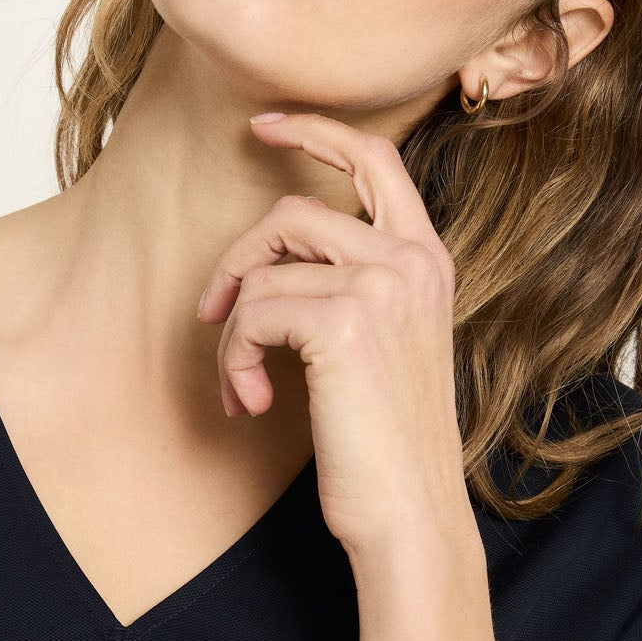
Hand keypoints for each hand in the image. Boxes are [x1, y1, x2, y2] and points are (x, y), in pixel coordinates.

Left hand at [195, 110, 469, 556]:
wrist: (409, 514)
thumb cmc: (384, 446)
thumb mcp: (382, 350)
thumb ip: (353, 291)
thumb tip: (267, 271)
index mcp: (428, 261)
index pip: (377, 159)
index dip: (316, 130)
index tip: (264, 126)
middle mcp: (412, 261)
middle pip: (294, 210)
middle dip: (239, 262)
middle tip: (213, 316)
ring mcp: (382, 286)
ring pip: (264, 268)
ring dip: (234, 331)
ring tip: (245, 384)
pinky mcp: (344, 322)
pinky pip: (253, 313)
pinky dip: (236, 361)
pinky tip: (256, 404)